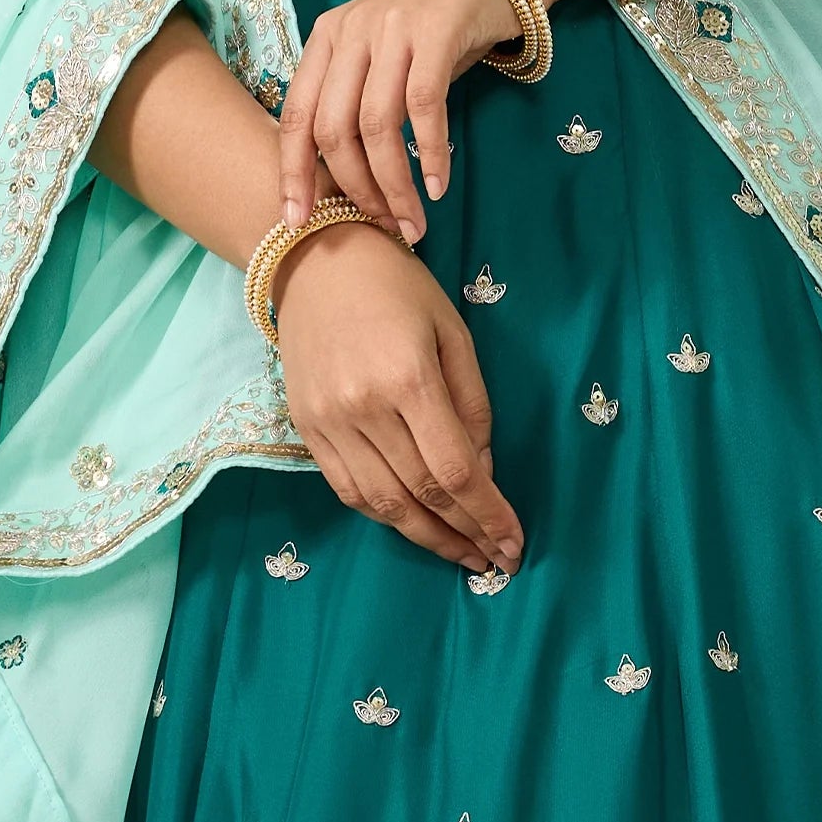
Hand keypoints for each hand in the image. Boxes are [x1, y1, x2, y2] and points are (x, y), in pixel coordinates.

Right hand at [275, 219, 524, 573]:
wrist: (315, 260)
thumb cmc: (397, 288)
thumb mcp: (453, 334)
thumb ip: (473, 407)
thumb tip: (484, 474)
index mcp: (409, 379)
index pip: (455, 470)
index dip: (488, 515)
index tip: (513, 544)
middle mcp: (365, 408)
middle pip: (423, 494)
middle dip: (467, 535)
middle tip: (497, 561)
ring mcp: (329, 423)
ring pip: (385, 505)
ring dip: (429, 539)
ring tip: (463, 555)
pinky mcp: (307, 430)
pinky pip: (350, 492)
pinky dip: (386, 518)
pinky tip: (417, 527)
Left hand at [278, 0, 527, 242]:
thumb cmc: (435, 28)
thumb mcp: (382, 59)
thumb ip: (356, 103)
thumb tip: (345, 181)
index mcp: (327, 39)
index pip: (296, 116)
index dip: (294, 174)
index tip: (299, 223)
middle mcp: (351, 30)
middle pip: (334, 129)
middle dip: (355, 190)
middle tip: (380, 226)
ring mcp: (391, 28)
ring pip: (377, 126)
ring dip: (394, 186)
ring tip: (411, 221)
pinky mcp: (434, 32)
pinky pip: (423, 108)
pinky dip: (431, 156)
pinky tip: (436, 188)